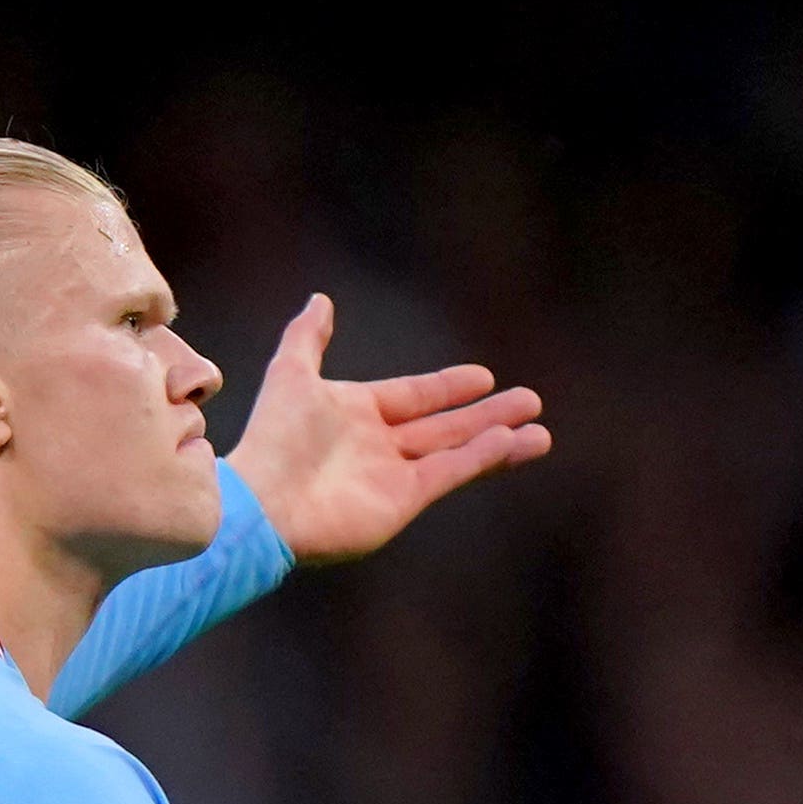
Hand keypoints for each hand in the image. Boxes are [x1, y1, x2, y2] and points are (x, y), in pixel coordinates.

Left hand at [224, 294, 551, 562]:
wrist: (262, 501)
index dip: (448, 388)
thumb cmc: (273, 437)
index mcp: (355, 413)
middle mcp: (378, 445)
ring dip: (498, 441)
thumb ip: (307, 338)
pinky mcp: (402, 502)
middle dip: (488, 414)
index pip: (414, 396)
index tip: (484, 377)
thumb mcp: (290, 373)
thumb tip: (320, 301)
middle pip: (445, 427)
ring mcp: (392, 476)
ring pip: (456, 453)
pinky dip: (480, 459)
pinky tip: (511, 443)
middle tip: (530, 400)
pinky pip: (448, 474)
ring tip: (540, 432)